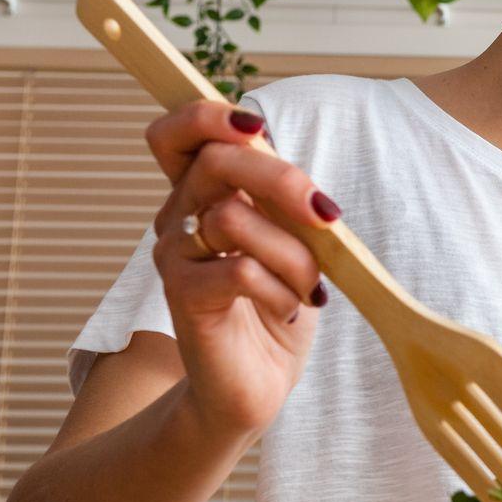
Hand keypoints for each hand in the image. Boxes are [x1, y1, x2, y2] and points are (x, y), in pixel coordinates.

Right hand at [144, 101, 337, 443]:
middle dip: (283, 180)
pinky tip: (289, 309)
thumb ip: (284, 204)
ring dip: (294, 253)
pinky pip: (241, 270)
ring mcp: (175, 256)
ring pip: (234, 217)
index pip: (177, 134)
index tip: (257, 127)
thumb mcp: (292, 245)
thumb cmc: (276, 308)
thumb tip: (302, 178)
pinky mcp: (183, 297)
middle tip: (326, 218)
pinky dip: (281, 290)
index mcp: (202, 196)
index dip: (209, 116)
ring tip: (308, 288)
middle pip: (216, 160)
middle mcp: (179, 218)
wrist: (254, 385)